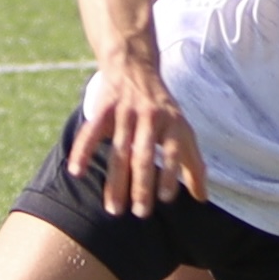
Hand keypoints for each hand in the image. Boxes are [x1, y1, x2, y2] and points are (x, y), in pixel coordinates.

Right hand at [71, 55, 205, 217]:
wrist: (134, 67)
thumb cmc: (162, 109)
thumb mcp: (182, 131)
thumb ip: (192, 164)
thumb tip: (202, 198)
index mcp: (172, 123)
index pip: (172, 151)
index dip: (170, 173)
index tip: (165, 198)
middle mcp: (150, 117)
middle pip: (144, 155)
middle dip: (142, 185)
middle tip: (140, 213)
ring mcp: (125, 113)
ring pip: (119, 151)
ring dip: (115, 182)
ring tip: (113, 209)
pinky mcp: (103, 109)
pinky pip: (91, 132)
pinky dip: (82, 151)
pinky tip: (76, 172)